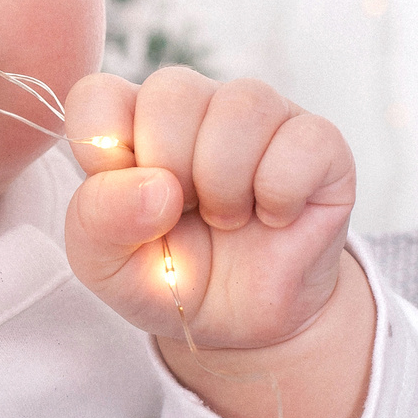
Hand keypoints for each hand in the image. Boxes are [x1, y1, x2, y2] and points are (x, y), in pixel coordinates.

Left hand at [65, 68, 373, 417]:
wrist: (243, 326)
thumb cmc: (172, 277)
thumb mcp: (108, 265)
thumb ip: (99, 220)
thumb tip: (154, 186)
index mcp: (134, 122)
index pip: (98, 95)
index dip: (103, 149)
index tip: (124, 204)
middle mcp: (197, 106)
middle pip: (171, 90)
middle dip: (170, 169)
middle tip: (184, 215)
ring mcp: (262, 118)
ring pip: (242, 105)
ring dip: (225, 182)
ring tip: (227, 219)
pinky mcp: (319, 143)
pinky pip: (303, 141)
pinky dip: (280, 192)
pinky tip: (274, 216)